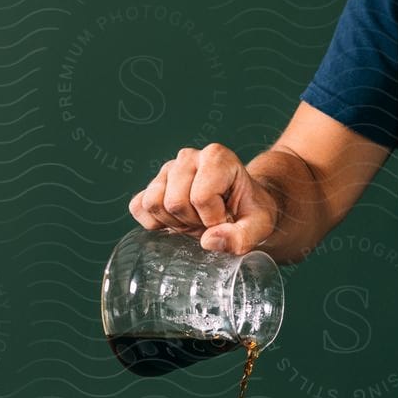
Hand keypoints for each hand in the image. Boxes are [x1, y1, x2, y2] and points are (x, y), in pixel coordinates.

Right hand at [128, 143, 279, 255]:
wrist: (241, 207)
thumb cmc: (250, 211)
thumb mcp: (259, 227)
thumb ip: (241, 237)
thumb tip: (208, 241)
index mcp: (217, 157)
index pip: (201, 197)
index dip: (213, 219)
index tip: (227, 219)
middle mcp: (189, 157)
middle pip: (174, 202)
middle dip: (192, 222)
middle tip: (209, 222)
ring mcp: (168, 169)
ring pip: (153, 203)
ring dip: (174, 222)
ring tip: (195, 220)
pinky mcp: (152, 185)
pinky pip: (138, 207)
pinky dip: (154, 223)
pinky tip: (177, 222)